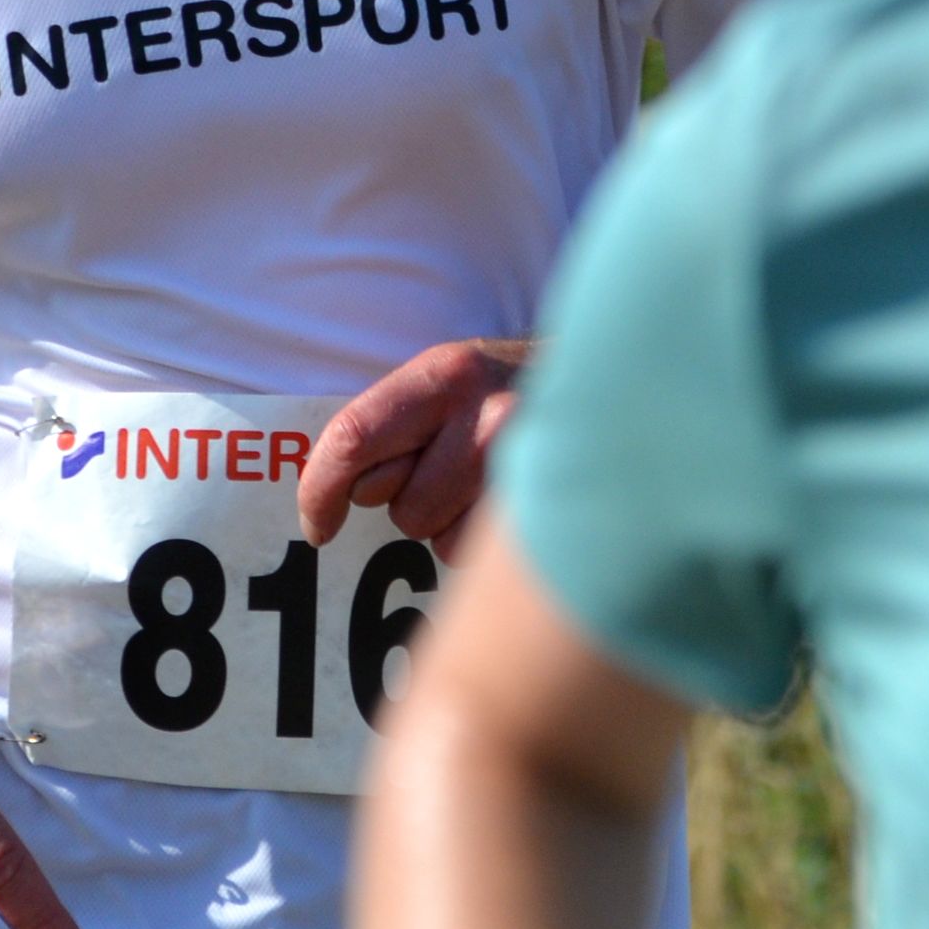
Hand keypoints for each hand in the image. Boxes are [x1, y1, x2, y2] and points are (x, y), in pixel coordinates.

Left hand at [301, 338, 532, 557]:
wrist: (613, 385)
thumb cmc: (507, 390)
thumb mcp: (448, 377)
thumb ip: (393, 420)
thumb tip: (331, 491)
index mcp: (446, 374)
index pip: (354, 437)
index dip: (321, 491)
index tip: (316, 528)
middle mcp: (489, 417)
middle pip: (397, 504)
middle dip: (401, 496)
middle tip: (435, 464)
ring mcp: (527, 470)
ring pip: (434, 536)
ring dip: (441, 519)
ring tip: (478, 479)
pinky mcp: (549, 514)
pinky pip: (473, 554)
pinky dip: (473, 538)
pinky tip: (501, 501)